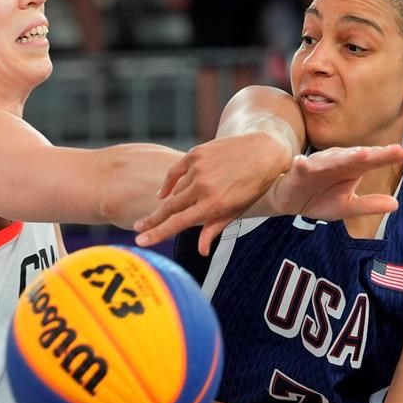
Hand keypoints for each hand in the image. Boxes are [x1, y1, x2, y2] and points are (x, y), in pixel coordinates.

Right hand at [134, 131, 292, 253]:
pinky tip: (163, 193)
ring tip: (165, 211)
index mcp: (214, 205)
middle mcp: (203, 187)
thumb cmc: (254, 185)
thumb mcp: (237, 210)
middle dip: (152, 220)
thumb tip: (201, 251)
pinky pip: (174, 172)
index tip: (141, 241)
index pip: (178, 223)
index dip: (157, 233)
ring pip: (174, 191)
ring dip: (169, 202)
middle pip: (169, 208)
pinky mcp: (196, 153)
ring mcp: (198, 168)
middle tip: (138, 229)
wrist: (265, 150)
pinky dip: (168, 183)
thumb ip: (214, 228)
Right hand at [266, 145, 402, 220]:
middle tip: (390, 151)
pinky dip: (301, 164)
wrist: (290, 201)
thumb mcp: (347, 207)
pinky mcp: (299, 172)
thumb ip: (369, 205)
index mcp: (352, 168)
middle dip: (372, 153)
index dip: (388, 156)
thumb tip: (395, 204)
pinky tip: (301, 162)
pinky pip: (301, 167)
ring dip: (343, 156)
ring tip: (359, 155)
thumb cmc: (320, 199)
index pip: (373, 160)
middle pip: (356, 155)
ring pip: (331, 159)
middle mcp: (337, 162)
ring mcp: (317, 165)